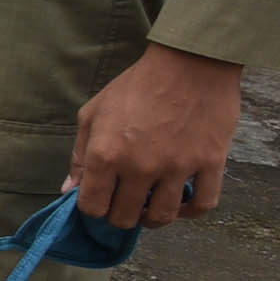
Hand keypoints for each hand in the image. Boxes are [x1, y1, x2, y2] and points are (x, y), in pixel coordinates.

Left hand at [68, 44, 242, 227]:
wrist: (189, 63)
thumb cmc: (137, 85)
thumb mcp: (94, 113)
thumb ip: (79, 155)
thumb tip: (68, 190)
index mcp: (105, 154)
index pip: (91, 207)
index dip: (93, 208)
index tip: (100, 199)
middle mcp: (139, 166)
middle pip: (124, 217)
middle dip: (120, 215)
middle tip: (125, 202)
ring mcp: (177, 167)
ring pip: (162, 217)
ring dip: (152, 218)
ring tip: (150, 205)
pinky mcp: (210, 163)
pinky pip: (203, 205)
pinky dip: (191, 211)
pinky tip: (182, 203)